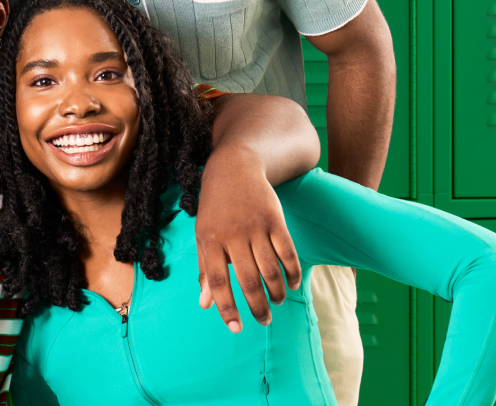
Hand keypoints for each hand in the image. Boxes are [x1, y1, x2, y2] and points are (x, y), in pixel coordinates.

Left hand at [194, 145, 301, 332]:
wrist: (233, 168)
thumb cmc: (215, 208)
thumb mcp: (203, 235)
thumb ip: (204, 270)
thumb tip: (205, 304)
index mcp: (209, 241)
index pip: (217, 282)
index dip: (226, 308)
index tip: (236, 328)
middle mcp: (232, 236)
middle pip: (248, 281)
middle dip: (258, 307)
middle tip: (264, 320)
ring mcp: (254, 227)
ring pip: (270, 270)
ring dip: (277, 292)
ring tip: (277, 301)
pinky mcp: (274, 220)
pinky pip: (287, 252)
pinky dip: (293, 272)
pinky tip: (293, 283)